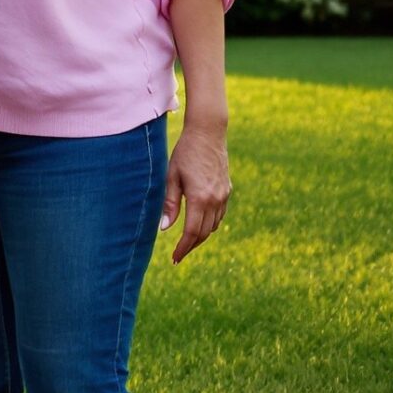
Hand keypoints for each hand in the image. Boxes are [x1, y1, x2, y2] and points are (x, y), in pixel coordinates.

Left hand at [163, 118, 230, 262]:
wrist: (208, 133)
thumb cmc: (185, 153)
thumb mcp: (171, 176)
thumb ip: (170, 203)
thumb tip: (165, 228)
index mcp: (199, 198)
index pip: (191, 232)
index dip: (183, 248)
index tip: (174, 258)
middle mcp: (215, 200)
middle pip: (203, 233)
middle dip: (191, 246)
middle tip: (178, 255)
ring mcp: (224, 196)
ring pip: (213, 226)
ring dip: (200, 236)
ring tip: (186, 241)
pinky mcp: (227, 191)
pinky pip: (219, 215)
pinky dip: (209, 224)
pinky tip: (198, 223)